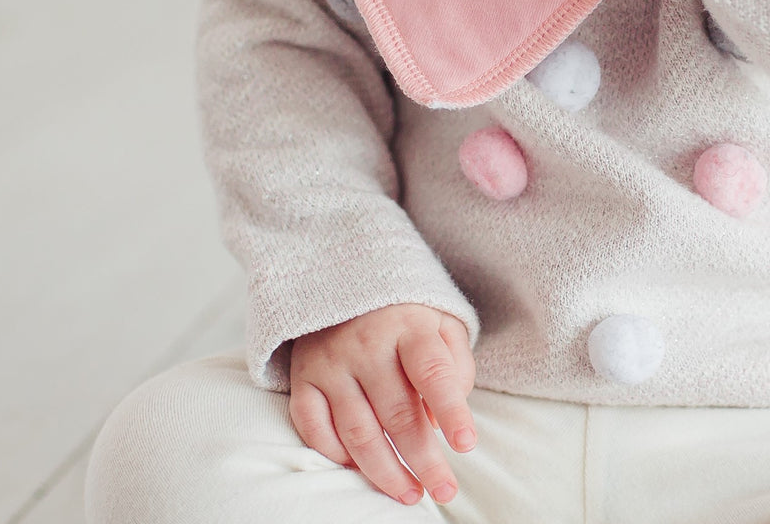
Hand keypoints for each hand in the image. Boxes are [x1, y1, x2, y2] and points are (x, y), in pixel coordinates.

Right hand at [288, 304, 476, 506]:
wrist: (339, 276)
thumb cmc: (403, 311)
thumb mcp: (441, 320)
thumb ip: (455, 364)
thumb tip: (442, 421)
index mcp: (408, 325)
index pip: (432, 372)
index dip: (451, 410)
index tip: (466, 445)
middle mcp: (366, 344)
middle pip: (397, 414)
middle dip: (424, 460)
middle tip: (445, 489)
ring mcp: (331, 362)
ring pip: (358, 432)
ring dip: (385, 472)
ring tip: (410, 493)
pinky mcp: (303, 375)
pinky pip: (314, 427)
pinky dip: (336, 455)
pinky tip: (360, 468)